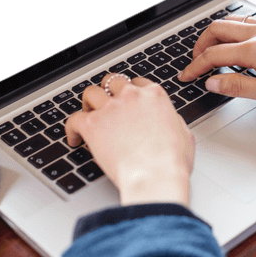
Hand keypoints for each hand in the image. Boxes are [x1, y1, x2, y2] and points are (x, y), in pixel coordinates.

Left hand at [66, 74, 193, 206]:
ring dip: (88, 103)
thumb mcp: (184, 134)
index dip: (129, 91)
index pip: (136, 82)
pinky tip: (75, 138)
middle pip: (112, 81)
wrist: (154, 175)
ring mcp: (110, 109)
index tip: (126, 100)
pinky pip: (73, 119)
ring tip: (88, 115)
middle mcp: (131, 96)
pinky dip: (71, 128)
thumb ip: (173, 121)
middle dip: (108, 91)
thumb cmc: (170, 161)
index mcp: (154, 96)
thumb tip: (170, 121)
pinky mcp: (93, 125)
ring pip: (90, 93)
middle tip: (106, 103)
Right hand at [179, 15, 255, 107]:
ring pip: (233, 21)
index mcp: (255, 49)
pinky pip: (250, 20)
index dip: (195, 66)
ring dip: (217, 34)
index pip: (213, 54)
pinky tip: (242, 44)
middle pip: (217, 29)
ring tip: (213, 52)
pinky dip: (235, 30)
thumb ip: (239, 86)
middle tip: (195, 61)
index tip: (186, 76)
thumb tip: (213, 82)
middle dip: (200, 44)